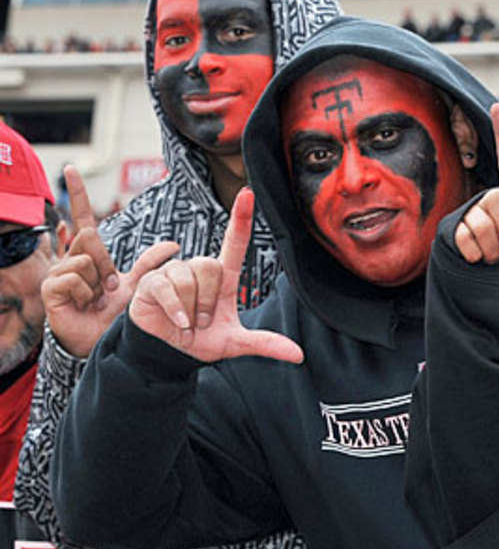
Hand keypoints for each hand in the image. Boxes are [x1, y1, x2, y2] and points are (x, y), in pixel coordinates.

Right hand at [42, 165, 179, 357]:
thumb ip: (152, 264)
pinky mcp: (50, 287)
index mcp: (90, 254)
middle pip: (90, 237)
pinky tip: (84, 304)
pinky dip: (86, 293)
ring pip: (85, 258)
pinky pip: (74, 277)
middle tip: (108, 287)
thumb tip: (174, 245)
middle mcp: (71, 258)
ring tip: (96, 298)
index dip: (78, 193)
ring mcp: (58, 271)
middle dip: (106, 263)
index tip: (72, 168)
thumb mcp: (138, 285)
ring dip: (98, 282)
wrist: (103, 339)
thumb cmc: (115, 313)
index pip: (83, 218)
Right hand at [128, 189, 302, 363]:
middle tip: (202, 320)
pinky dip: (175, 309)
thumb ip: (265, 344)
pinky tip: (176, 321)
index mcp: (223, 278)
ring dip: (191, 308)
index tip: (247, 194)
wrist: (169, 353)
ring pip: (188, 277)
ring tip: (187, 321)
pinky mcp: (151, 281)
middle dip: (208, 300)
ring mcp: (173, 272)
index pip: (234, 243)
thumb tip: (298, 355)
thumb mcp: (235, 343)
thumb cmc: (201, 341)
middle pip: (210, 265)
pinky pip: (167, 287)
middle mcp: (198, 269)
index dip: (240, 219)